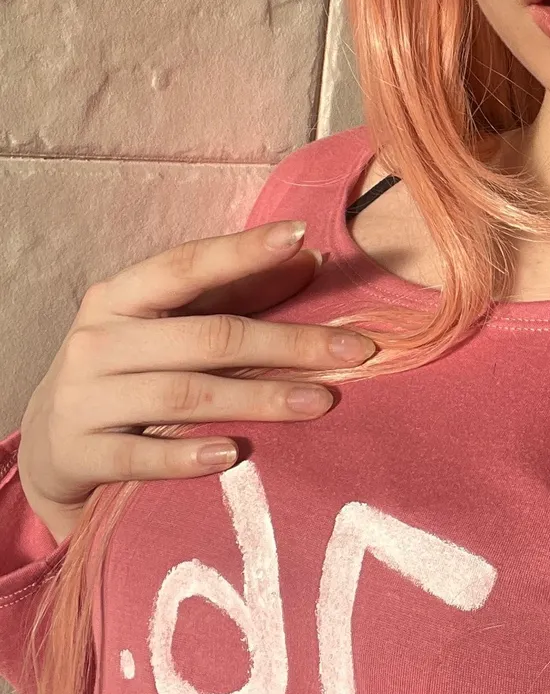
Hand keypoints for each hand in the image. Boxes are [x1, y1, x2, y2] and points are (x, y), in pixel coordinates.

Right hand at [15, 220, 376, 543]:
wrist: (50, 441)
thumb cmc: (128, 369)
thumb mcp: (167, 324)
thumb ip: (235, 293)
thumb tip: (312, 257)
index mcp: (120, 296)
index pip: (186, 265)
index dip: (243, 250)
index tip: (301, 235)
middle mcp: (98, 341)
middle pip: (205, 336)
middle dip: (287, 342)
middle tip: (355, 351)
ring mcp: (84, 399)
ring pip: (182, 395)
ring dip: (258, 399)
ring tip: (320, 403)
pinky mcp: (79, 455)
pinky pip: (139, 457)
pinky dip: (185, 457)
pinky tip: (232, 455)